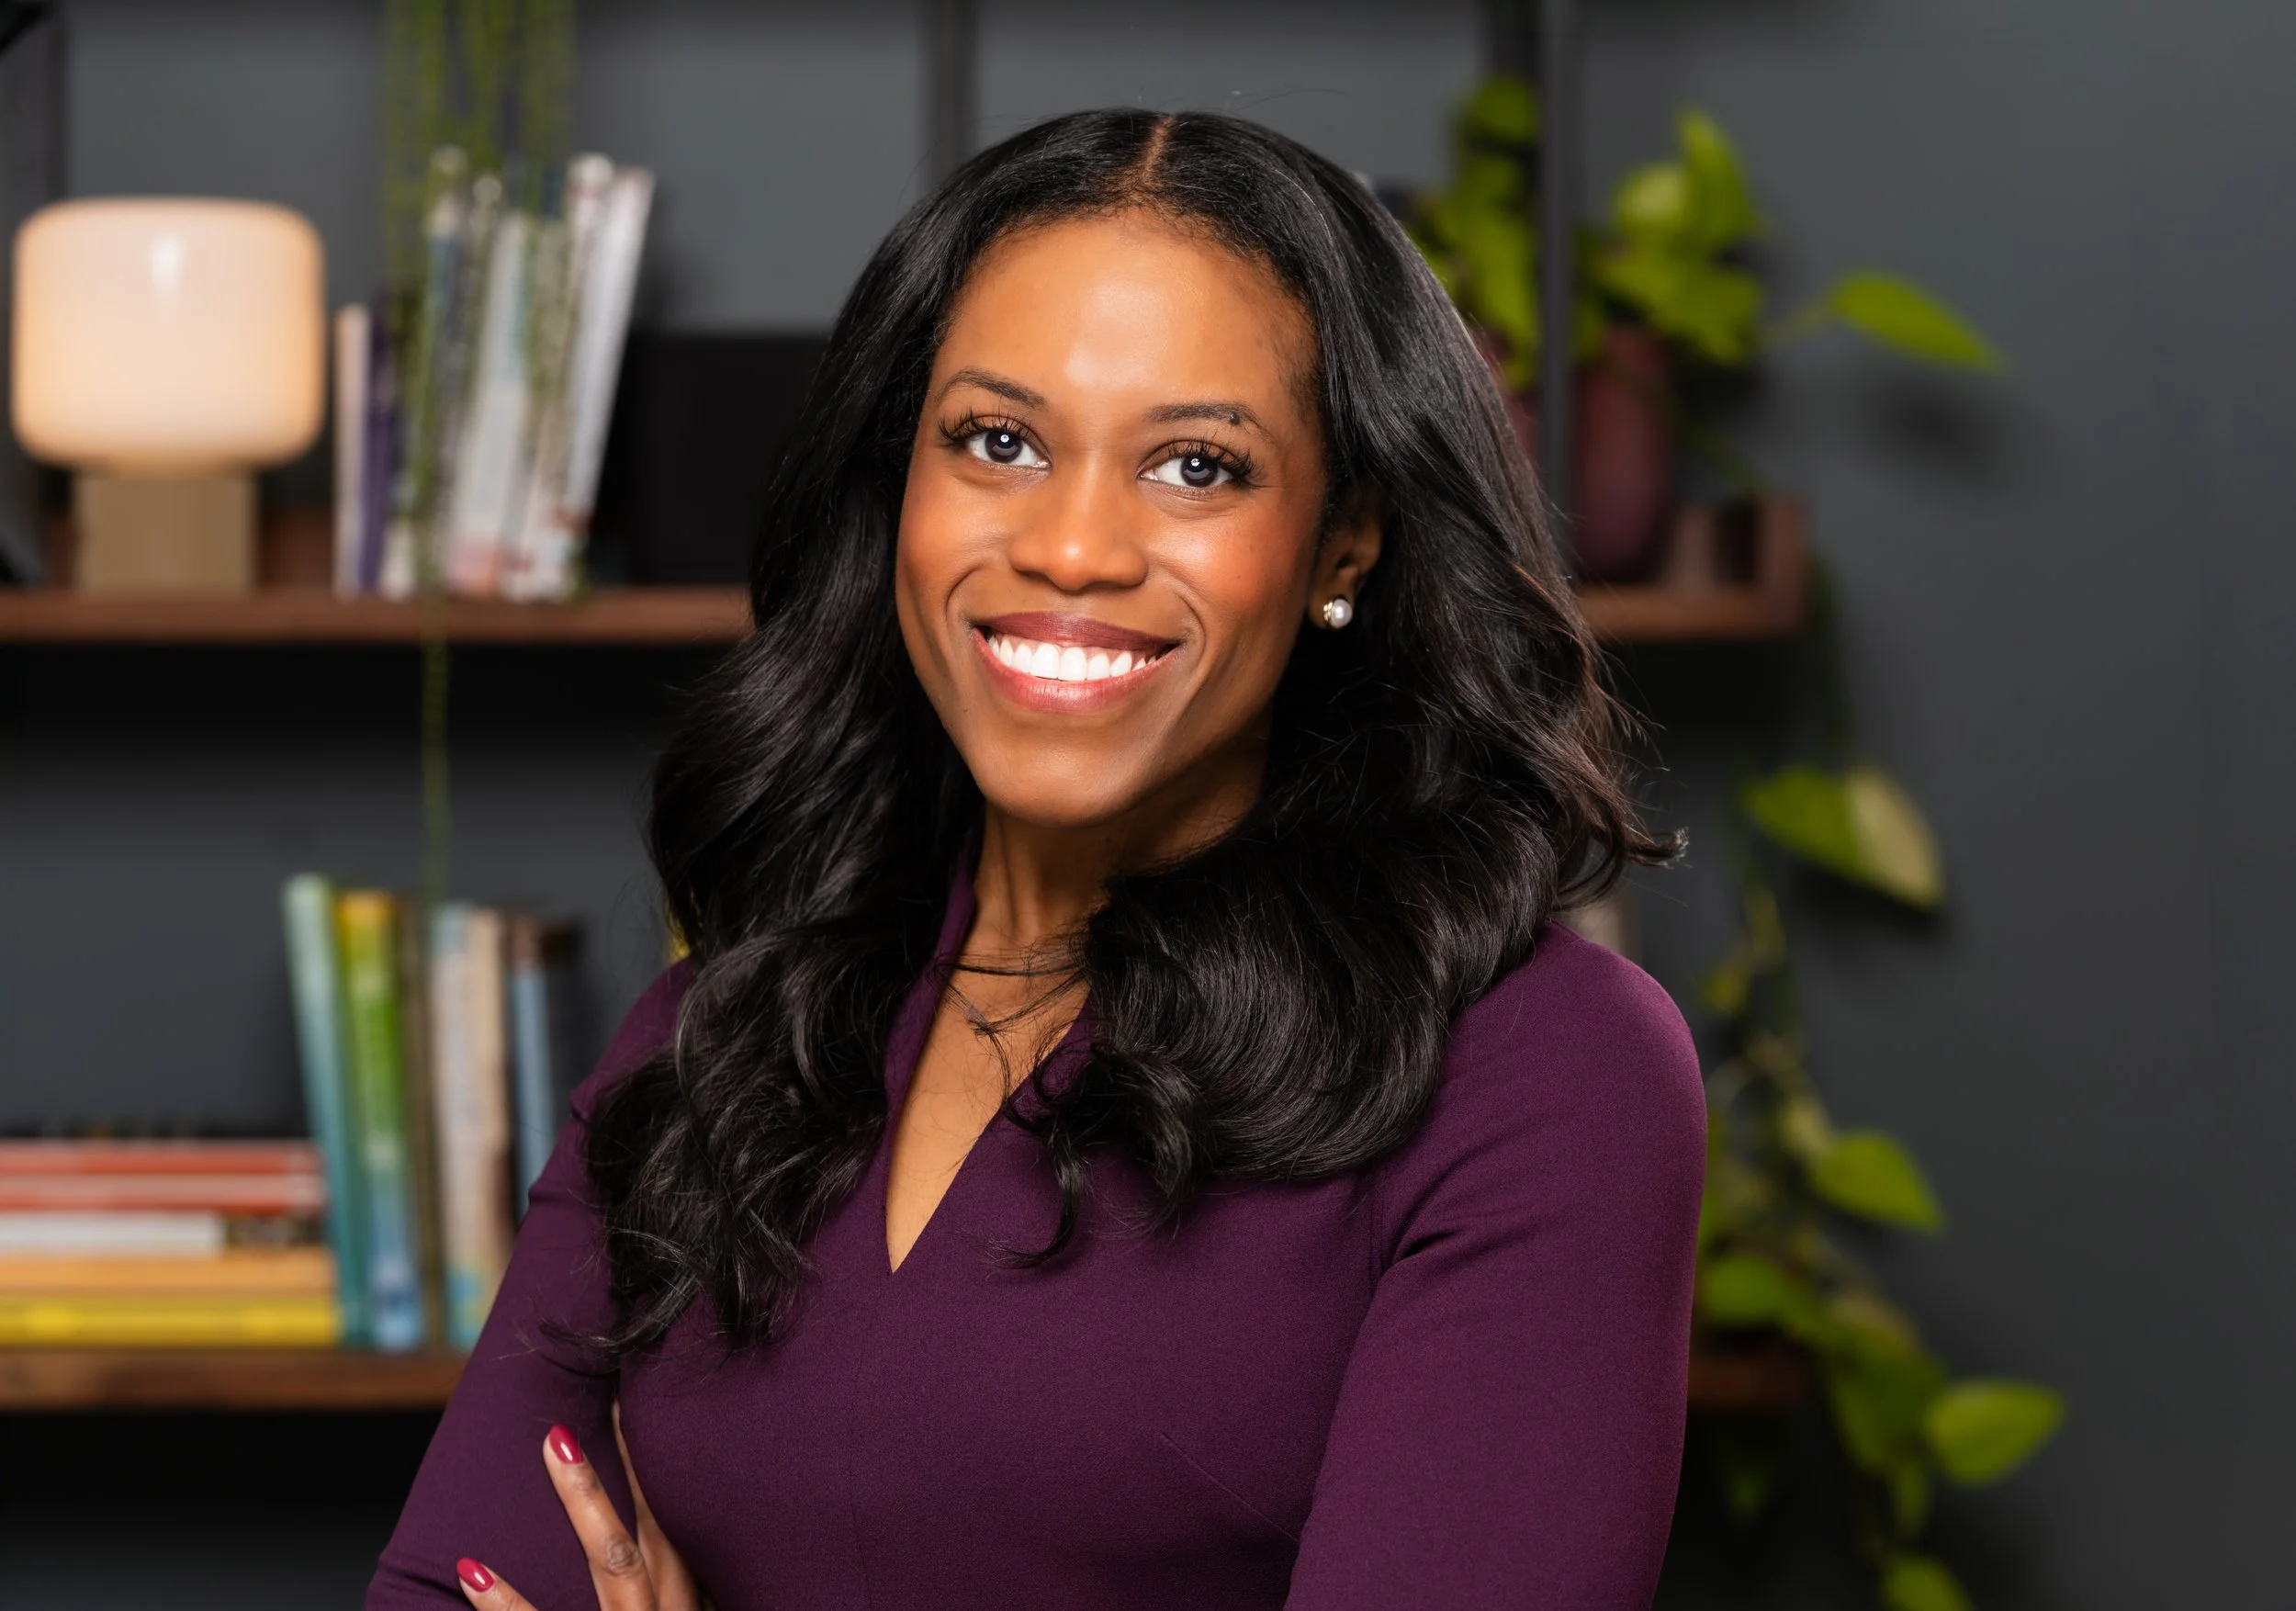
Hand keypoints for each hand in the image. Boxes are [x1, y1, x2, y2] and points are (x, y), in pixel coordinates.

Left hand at [454, 1402, 706, 1610]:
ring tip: (555, 1444)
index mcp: (685, 1599)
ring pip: (618, 1558)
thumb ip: (663, 1590)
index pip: (676, 1521)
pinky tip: (472, 1570)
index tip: (635, 1408)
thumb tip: (641, 1545)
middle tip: (607, 1391)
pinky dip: (505, 1604)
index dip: (661, 1465)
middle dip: (633, 1458)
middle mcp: (665, 1607)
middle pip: (655, 1523)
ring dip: (586, 1498)